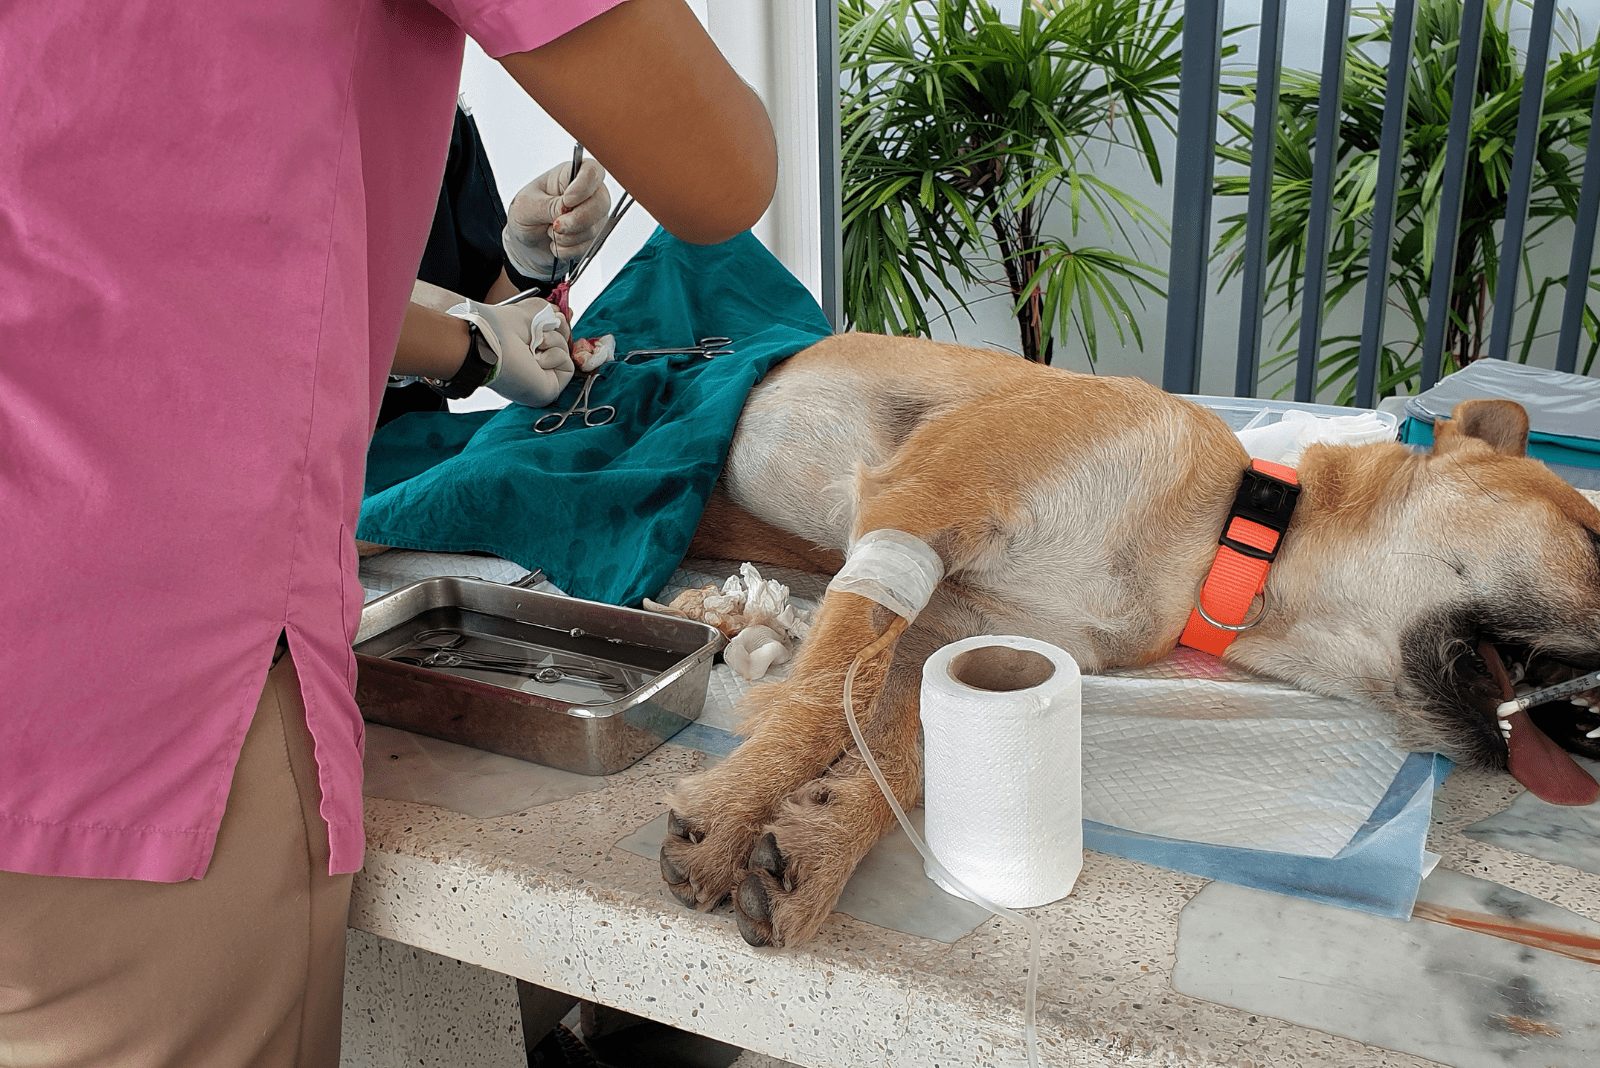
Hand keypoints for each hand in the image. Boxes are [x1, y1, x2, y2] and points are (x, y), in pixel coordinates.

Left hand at [446, 299, 572, 407]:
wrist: (488, 342)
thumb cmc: (497, 327)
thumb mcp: (530, 309)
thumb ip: (550, 311)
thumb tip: (564, 316)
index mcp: (526, 348)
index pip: (555, 336)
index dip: (557, 325)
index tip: (554, 317)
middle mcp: (533, 364)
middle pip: (564, 342)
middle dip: (555, 329)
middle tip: (537, 331)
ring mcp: (541, 378)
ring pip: (567, 352)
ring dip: (553, 341)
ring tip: (532, 345)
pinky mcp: (549, 389)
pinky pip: (568, 366)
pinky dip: (555, 355)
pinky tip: (535, 358)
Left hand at [503, 158, 611, 279]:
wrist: (526, 242)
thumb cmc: (526, 215)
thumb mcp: (527, 205)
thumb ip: (548, 206)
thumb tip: (566, 209)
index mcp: (570, 175)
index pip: (592, 171)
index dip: (584, 186)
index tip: (567, 200)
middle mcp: (588, 193)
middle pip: (601, 202)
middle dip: (577, 219)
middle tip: (556, 225)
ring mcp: (594, 216)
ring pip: (594, 228)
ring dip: (568, 237)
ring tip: (551, 232)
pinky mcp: (594, 237)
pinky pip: (589, 246)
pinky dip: (569, 249)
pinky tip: (558, 243)